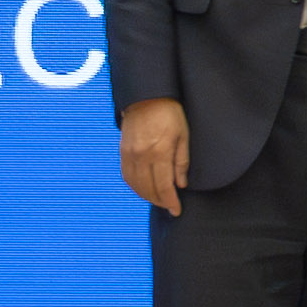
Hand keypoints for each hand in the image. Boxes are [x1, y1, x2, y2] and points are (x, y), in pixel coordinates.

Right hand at [118, 97, 190, 216]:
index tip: (176, 211)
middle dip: (160, 201)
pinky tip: (143, 189)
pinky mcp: (123, 151)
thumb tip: (181, 185)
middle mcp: (142, 156)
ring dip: (147, 196)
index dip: (170, 202)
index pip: (164, 186)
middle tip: (169, 206)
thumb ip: (182, 161)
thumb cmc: (170, 113)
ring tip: (159, 200)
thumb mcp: (183, 135)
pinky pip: (127, 175)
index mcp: (159, 152)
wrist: (146, 95)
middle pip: (149, 189)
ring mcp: (130, 154)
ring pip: (136, 185)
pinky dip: (135, 186)